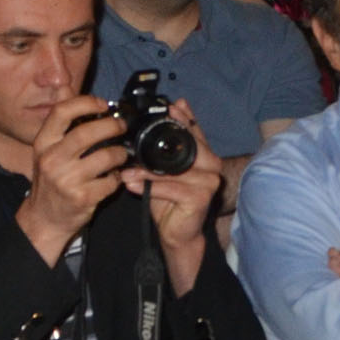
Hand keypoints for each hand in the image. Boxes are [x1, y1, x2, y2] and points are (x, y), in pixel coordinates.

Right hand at [15, 94, 128, 262]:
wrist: (44, 219)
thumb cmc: (51, 180)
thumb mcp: (48, 149)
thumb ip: (61, 121)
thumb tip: (66, 86)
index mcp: (43, 143)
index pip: (62, 112)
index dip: (86, 102)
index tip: (102, 104)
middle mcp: (52, 159)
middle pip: (88, 132)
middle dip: (112, 126)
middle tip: (121, 127)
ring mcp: (67, 180)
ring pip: (106, 156)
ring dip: (119, 154)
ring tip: (120, 155)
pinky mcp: (82, 198)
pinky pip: (111, 180)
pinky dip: (117, 178)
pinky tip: (113, 177)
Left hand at [120, 101, 216, 290]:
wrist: (177, 233)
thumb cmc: (169, 200)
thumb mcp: (164, 171)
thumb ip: (163, 150)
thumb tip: (154, 127)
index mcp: (206, 156)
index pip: (196, 132)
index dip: (185, 118)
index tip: (172, 106)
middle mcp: (213, 166)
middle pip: (189, 148)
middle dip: (163, 145)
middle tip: (138, 141)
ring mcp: (209, 182)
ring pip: (175, 170)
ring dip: (148, 172)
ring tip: (127, 172)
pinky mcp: (201, 198)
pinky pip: (172, 188)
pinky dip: (151, 187)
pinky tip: (133, 186)